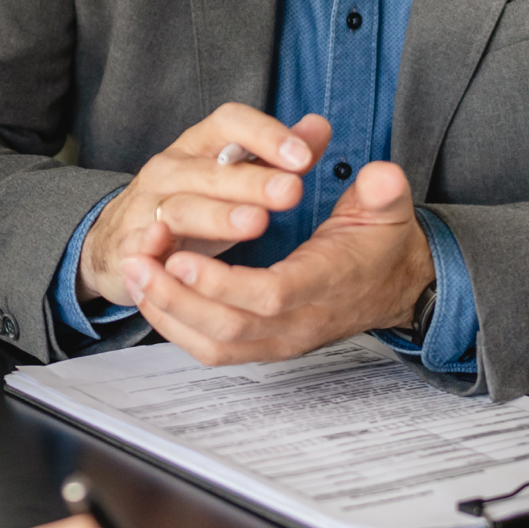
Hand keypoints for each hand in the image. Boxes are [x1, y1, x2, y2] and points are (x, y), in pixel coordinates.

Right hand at [78, 105, 329, 308]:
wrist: (117, 237)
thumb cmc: (190, 204)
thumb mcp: (231, 175)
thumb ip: (274, 154)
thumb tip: (318, 127)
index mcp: (199, 146)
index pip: (229, 123)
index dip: (265, 135)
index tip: (303, 155)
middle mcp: (170, 170)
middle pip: (211, 171)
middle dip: (253, 181)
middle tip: (293, 191)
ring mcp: (146, 206)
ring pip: (182, 208)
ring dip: (218, 216)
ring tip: (256, 222)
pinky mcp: (129, 245)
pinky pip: (140, 243)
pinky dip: (149, 243)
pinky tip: (164, 244)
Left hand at [121, 159, 435, 364]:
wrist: (395, 285)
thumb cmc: (381, 245)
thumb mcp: (388, 209)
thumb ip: (383, 191)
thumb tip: (382, 176)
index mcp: (327, 284)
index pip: (271, 295)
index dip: (222, 282)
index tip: (179, 258)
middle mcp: (301, 322)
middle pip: (231, 327)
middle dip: (176, 298)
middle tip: (137, 262)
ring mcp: (282, 340)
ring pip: (215, 345)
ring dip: (168, 313)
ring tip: (133, 274)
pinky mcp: (266, 345)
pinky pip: (214, 350)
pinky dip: (176, 328)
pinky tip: (150, 297)